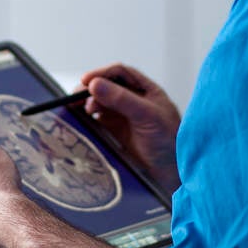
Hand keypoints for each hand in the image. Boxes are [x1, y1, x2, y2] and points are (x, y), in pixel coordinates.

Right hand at [79, 63, 181, 194]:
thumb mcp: (148, 115)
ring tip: (78, 110)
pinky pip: (94, 122)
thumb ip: (122, 99)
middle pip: (104, 86)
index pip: (119, 73)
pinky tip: (81, 122)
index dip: (102, 74)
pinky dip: (85, 120)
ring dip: (85, 104)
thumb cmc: (169, 141)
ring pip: (97, 103)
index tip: (86, 81)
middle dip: (89, 89)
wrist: (171, 173)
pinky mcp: (112, 134)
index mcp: (144, 90)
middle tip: (76, 97)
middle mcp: (131, 101)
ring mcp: (120, 117)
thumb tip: (95, 84)